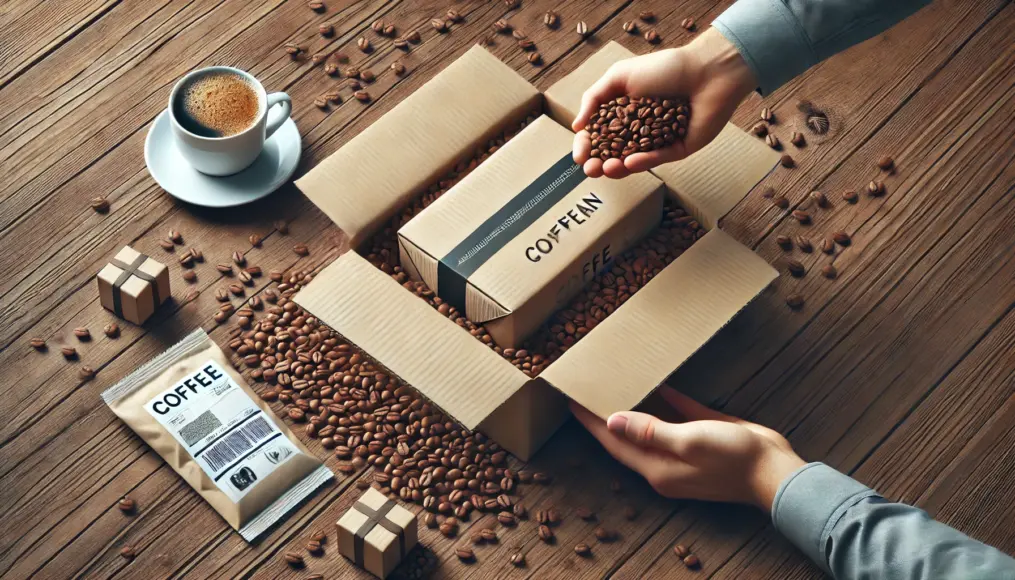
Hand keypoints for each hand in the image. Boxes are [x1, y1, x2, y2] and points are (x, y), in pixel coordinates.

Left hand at [571, 387, 805, 511]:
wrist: (777, 471)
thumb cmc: (734, 460)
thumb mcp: (689, 442)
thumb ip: (650, 432)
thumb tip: (612, 421)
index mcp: (658, 469)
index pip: (614, 443)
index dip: (591, 423)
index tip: (571, 401)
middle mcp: (666, 462)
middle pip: (626, 436)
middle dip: (605, 415)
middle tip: (587, 389)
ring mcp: (684, 450)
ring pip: (649, 425)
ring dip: (633, 406)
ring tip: (614, 383)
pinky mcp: (702, 436)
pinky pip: (676, 416)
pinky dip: (664, 400)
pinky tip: (656, 381)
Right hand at [572, 27, 756, 178]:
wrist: (706, 71)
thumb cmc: (664, 68)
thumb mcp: (619, 76)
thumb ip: (594, 98)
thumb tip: (576, 126)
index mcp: (623, 112)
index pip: (598, 135)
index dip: (587, 146)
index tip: (579, 155)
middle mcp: (638, 128)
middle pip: (613, 153)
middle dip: (599, 164)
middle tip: (591, 170)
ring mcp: (658, 141)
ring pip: (633, 161)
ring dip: (618, 168)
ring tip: (607, 169)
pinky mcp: (678, 148)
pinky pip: (658, 158)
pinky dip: (643, 161)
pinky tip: (629, 162)